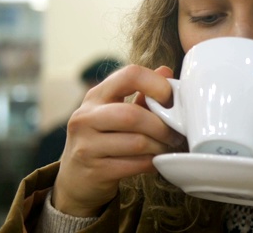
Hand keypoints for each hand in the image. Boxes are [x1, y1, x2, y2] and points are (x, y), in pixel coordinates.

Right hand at [52, 65, 183, 216]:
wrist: (76, 179)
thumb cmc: (104, 139)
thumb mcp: (117, 112)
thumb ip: (142, 94)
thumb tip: (166, 72)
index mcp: (96, 95)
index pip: (130, 75)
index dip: (158, 85)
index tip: (171, 100)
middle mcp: (85, 117)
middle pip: (133, 115)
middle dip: (161, 126)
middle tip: (176, 133)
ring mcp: (86, 145)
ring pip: (137, 142)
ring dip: (160, 146)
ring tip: (167, 148)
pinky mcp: (93, 171)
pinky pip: (134, 165)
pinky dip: (151, 163)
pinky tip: (155, 161)